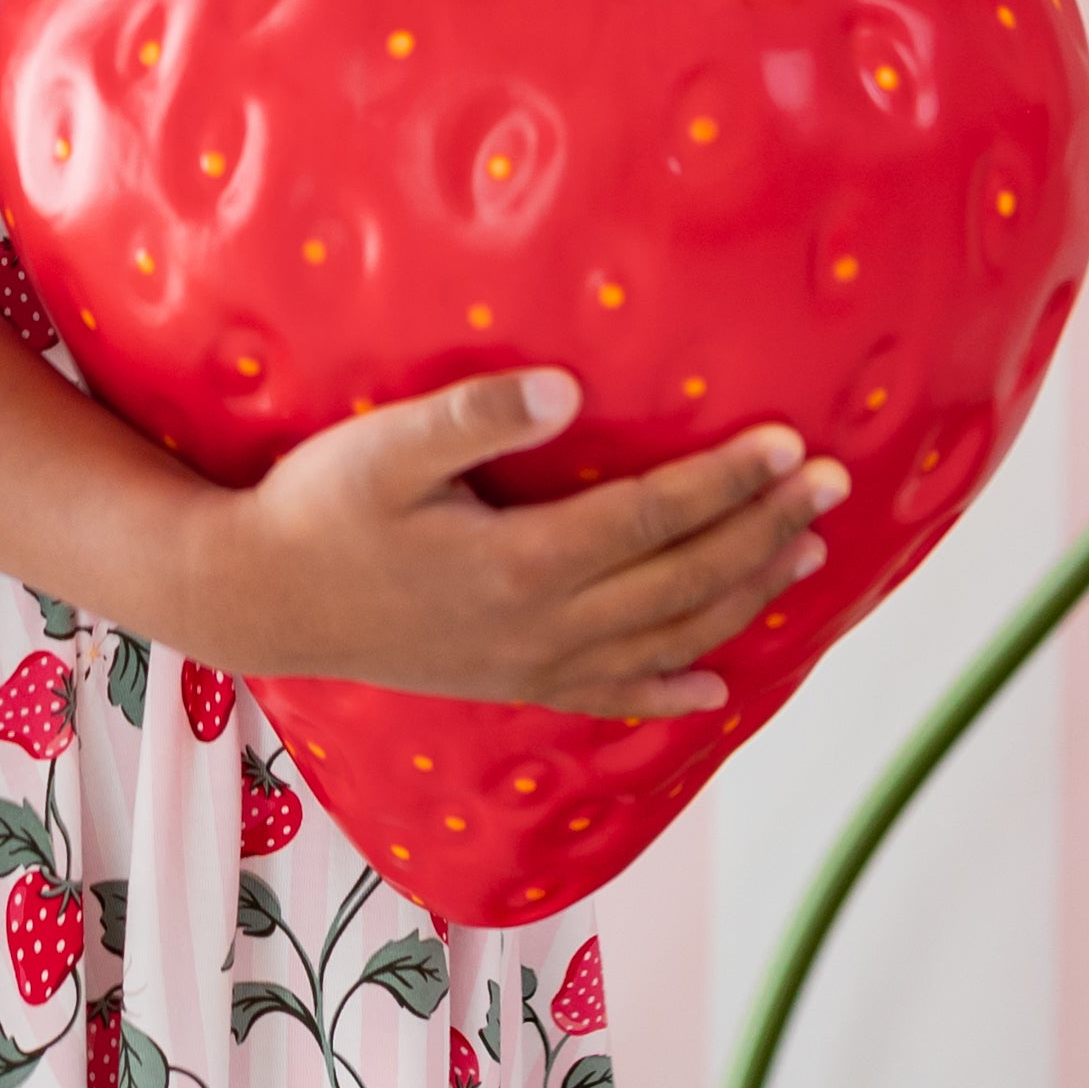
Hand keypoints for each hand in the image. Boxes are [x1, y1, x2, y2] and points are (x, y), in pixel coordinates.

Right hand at [190, 369, 846, 716]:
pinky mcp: (509, 683)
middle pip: (682, 580)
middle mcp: (542, 626)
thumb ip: (475, 417)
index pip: (653, 518)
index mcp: (522, 563)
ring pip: (666, 638)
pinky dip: (671, 693)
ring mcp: (529, 665)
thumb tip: (569, 391)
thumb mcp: (384, 447)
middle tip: (832, 486)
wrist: (256, 599)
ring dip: (743, 597)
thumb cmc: (316, 507)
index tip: (791, 444)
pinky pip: (611, 696)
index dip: (727, 482)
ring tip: (803, 554)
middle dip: (763, 530)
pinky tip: (715, 687)